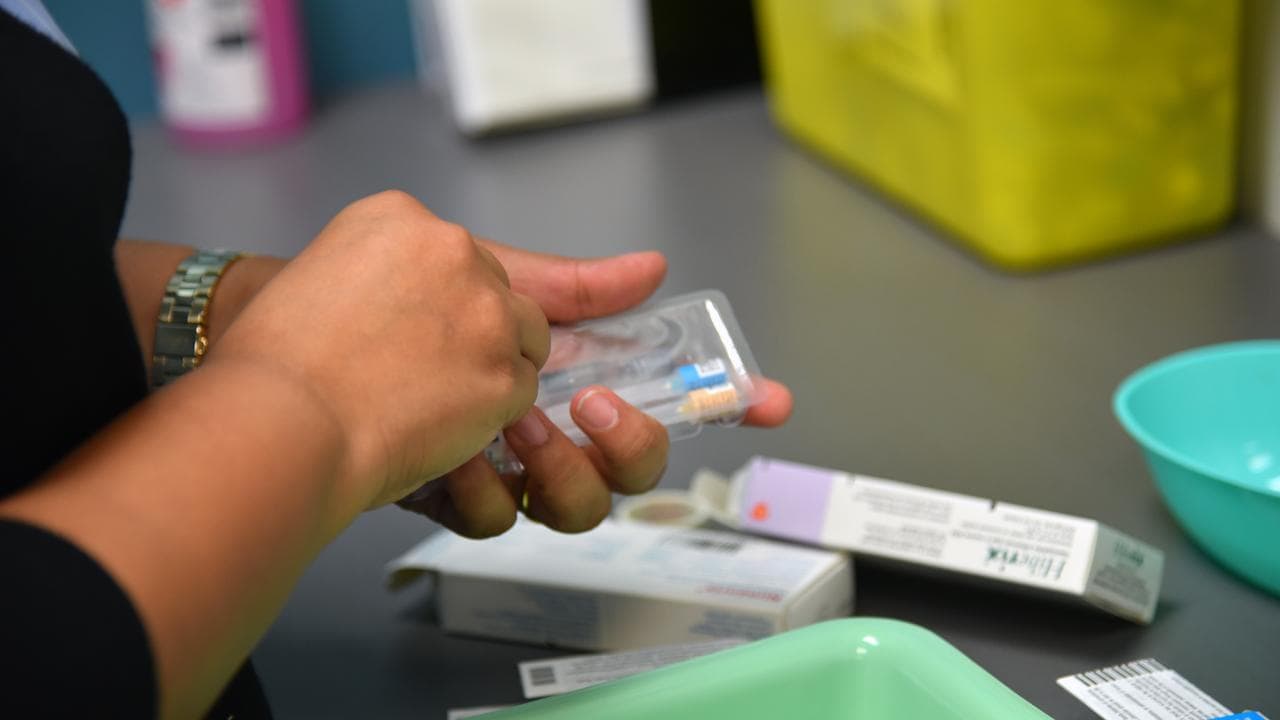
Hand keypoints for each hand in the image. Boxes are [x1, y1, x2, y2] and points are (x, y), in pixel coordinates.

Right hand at [207, 190, 550, 511]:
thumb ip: (380, 273)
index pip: (452, 254)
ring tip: (438, 399)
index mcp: (399, 217)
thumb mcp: (318, 274)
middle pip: (496, 288)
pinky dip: (492, 413)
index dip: (437, 300)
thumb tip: (414, 308)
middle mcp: (452, 249)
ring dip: (494, 366)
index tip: (408, 329)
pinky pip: (521, 390)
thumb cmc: (277, 365)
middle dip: (472, 329)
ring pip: (526, 336)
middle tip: (424, 371)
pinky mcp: (504, 371)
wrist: (284, 423)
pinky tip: (442, 424)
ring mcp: (487, 311)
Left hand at [396, 240, 794, 536]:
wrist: (297, 356)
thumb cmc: (390, 313)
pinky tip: (440, 456)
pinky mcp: (458, 501)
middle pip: (635, 466)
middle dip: (628, 442)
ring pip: (576, 506)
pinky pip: (499, 516)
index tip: (770, 400)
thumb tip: (651, 269)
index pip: (664, 394)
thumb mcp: (488, 282)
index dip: (724, 402)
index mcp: (568, 375)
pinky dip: (474, 484)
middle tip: (587, 407)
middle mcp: (550, 429)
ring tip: (503, 426)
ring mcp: (507, 469)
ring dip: (553, 464)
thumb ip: (574, 288)